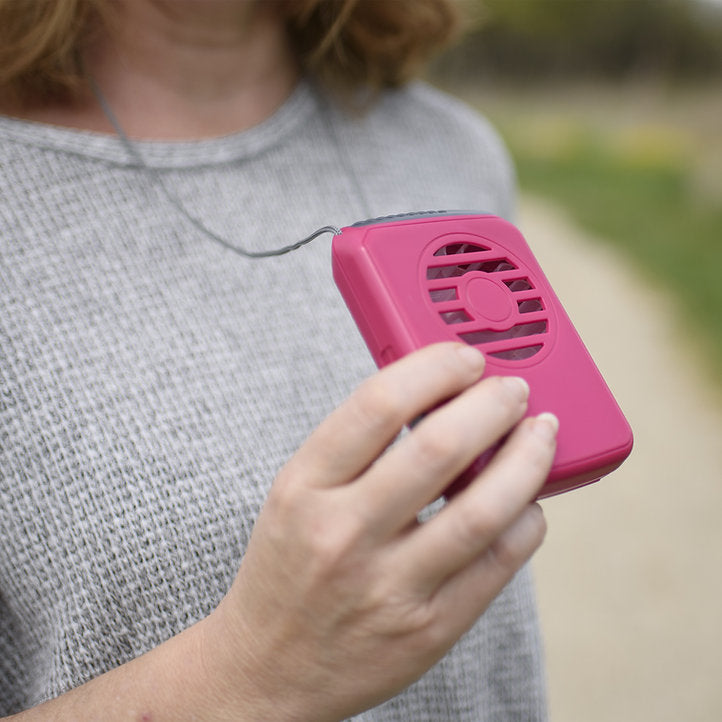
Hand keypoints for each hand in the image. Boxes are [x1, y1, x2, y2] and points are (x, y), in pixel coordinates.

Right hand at [206, 343, 556, 721]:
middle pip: (439, 449)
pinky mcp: (428, 629)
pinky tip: (528, 500)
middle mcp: (343, 534)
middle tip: (514, 390)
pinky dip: (526, 520)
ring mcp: (388, 586)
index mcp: (303, 487)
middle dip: (493, 404)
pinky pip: (499, 564)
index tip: (464, 358)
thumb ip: (355, 448)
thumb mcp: (296, 493)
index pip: (377, 405)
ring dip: (527, 459)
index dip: (435, 368)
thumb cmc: (287, 568)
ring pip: (483, 510)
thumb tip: (436, 397)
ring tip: (542, 432)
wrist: (266, 670)